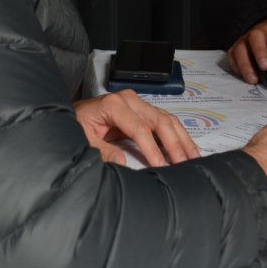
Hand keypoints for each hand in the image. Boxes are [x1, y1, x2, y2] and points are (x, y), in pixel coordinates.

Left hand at [74, 90, 200, 166]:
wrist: (72, 115)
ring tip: (194, 158)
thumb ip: (101, 151)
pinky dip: (177, 135)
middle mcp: (129, 100)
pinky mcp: (141, 110)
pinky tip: (187, 149)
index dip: (153, 149)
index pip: (140, 128)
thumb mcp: (82, 140)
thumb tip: (122, 162)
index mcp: (113, 105)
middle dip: (175, 144)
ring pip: (167, 120)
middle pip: (159, 121)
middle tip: (186, 165)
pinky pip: (164, 122)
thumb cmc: (75, 126)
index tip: (162, 167)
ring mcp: (137, 103)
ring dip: (182, 139)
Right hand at [226, 18, 266, 83]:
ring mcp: (245, 39)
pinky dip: (237, 68)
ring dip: (246, 64)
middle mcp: (259, 32)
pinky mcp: (235, 48)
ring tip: (254, 79)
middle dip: (261, 52)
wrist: (266, 30)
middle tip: (266, 67)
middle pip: (256, 37)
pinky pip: (232, 57)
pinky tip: (245, 77)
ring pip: (241, 48)